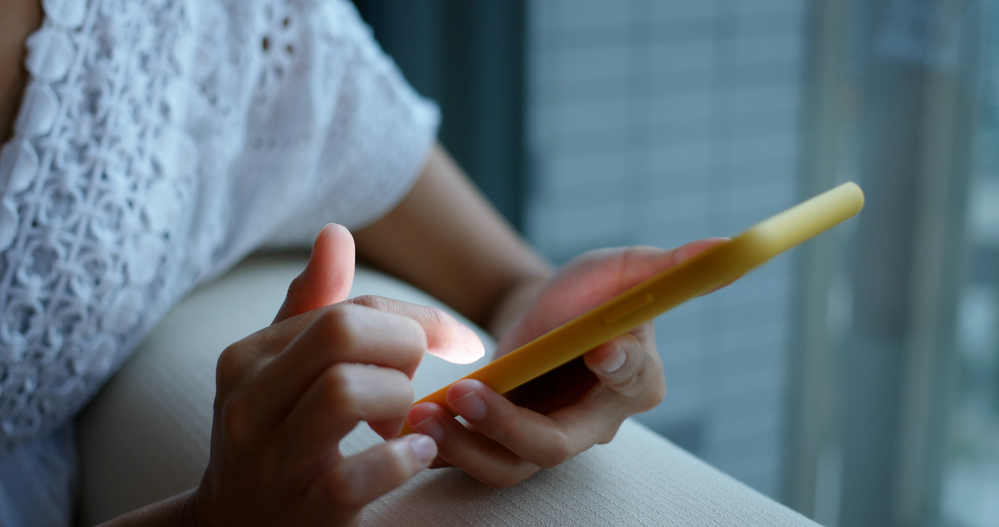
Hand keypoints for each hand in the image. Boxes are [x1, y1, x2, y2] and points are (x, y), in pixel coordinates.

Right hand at [190, 224, 483, 525]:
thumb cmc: (273, 434)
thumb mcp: (278, 369)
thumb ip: (310, 305)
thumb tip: (336, 232)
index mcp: (247, 357)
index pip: (347, 308)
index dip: (418, 316)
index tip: (462, 340)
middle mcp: (249, 402)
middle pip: (344, 333)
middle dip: (404, 347)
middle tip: (413, 379)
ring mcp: (274, 459)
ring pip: (347, 390)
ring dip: (399, 400)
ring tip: (400, 421)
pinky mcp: (306, 509)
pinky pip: (362, 470)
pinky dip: (403, 457)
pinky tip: (415, 453)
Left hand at [405, 239, 726, 486]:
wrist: (545, 315)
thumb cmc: (592, 292)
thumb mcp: (621, 269)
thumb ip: (665, 265)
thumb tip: (724, 244)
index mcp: (637, 380)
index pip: (633, 381)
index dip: (618, 366)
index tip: (597, 347)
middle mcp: (596, 423)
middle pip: (557, 443)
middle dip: (508, 423)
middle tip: (468, 390)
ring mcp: (549, 439)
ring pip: (510, 466)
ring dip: (464, 443)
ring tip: (425, 411)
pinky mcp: (508, 444)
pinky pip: (478, 461)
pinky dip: (446, 448)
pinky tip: (417, 421)